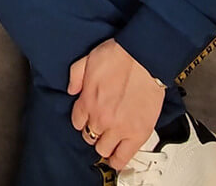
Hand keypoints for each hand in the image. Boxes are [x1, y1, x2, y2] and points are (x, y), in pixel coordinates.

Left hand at [67, 38, 165, 171]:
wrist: (143, 57)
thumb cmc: (119, 55)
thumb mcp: (87, 59)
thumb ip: (75, 76)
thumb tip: (71, 90)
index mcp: (87, 101)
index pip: (76, 122)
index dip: (81, 119)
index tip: (86, 118)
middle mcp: (101, 117)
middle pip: (88, 136)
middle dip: (92, 131)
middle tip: (99, 126)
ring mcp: (119, 128)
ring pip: (103, 150)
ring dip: (104, 145)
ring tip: (108, 140)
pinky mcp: (138, 134)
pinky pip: (123, 158)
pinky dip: (117, 160)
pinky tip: (116, 157)